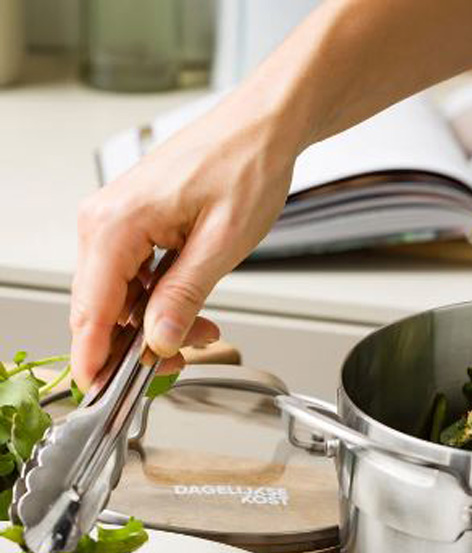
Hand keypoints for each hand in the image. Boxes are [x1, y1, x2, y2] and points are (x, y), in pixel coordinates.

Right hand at [71, 86, 298, 387]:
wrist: (265, 126)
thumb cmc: (247, 164)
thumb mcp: (222, 243)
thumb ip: (184, 295)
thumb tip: (158, 339)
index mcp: (116, 224)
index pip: (92, 310)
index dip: (95, 358)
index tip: (101, 393)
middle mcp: (106, 221)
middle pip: (100, 308)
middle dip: (136, 346)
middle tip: (178, 366)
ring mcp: (118, 221)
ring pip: (120, 297)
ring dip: (156, 324)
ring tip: (204, 330)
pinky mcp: (136, 223)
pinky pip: (135, 277)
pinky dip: (161, 301)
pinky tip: (195, 309)